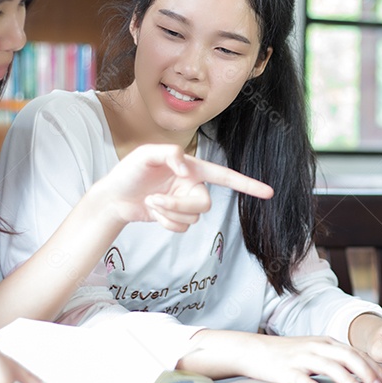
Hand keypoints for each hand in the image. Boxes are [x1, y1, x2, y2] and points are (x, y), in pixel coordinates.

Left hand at [97, 144, 273, 231]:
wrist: (113, 197)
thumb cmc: (129, 172)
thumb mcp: (145, 154)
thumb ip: (169, 154)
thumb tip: (187, 171)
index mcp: (193, 168)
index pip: (225, 176)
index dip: (248, 184)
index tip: (268, 193)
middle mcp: (193, 185)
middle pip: (204, 204)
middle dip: (179, 205)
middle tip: (155, 200)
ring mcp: (185, 204)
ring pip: (193, 218)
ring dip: (168, 213)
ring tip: (150, 203)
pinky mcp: (177, 219)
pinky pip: (182, 228)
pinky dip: (166, 223)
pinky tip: (153, 213)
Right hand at [234, 334, 381, 382]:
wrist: (254, 350)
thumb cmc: (287, 354)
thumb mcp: (315, 351)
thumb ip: (336, 358)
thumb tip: (362, 372)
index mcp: (326, 343)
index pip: (356, 353)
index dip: (374, 367)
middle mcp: (317, 348)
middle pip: (347, 357)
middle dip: (366, 373)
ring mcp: (301, 358)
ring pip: (328, 366)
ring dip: (346, 379)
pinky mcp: (285, 371)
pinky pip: (299, 378)